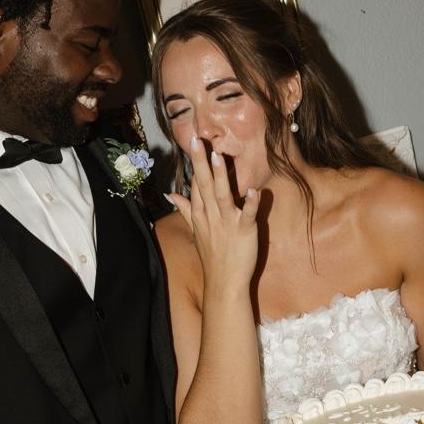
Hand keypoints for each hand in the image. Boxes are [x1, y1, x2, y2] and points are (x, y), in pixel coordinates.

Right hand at [164, 134, 259, 294]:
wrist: (224, 283)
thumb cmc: (212, 257)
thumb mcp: (196, 231)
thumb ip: (186, 210)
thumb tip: (171, 195)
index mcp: (201, 214)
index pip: (197, 184)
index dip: (196, 163)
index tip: (194, 141)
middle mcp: (211, 215)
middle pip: (204, 184)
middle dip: (201, 162)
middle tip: (198, 140)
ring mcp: (227, 223)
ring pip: (222, 195)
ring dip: (220, 176)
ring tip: (218, 156)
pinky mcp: (244, 231)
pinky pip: (247, 215)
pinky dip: (250, 203)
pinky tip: (253, 190)